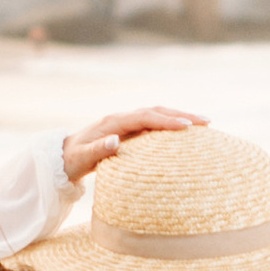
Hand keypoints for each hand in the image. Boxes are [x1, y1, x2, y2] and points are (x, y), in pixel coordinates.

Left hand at [63, 105, 205, 181]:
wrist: (62, 157)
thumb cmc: (72, 160)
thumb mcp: (81, 158)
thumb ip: (96, 150)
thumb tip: (115, 141)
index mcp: (113, 122)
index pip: (146, 117)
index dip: (167, 121)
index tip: (187, 126)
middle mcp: (122, 119)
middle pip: (157, 111)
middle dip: (182, 114)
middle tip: (207, 122)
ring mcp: (126, 123)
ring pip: (158, 115)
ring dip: (180, 117)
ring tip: (204, 124)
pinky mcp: (129, 131)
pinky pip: (154, 124)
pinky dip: (171, 125)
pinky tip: (187, 133)